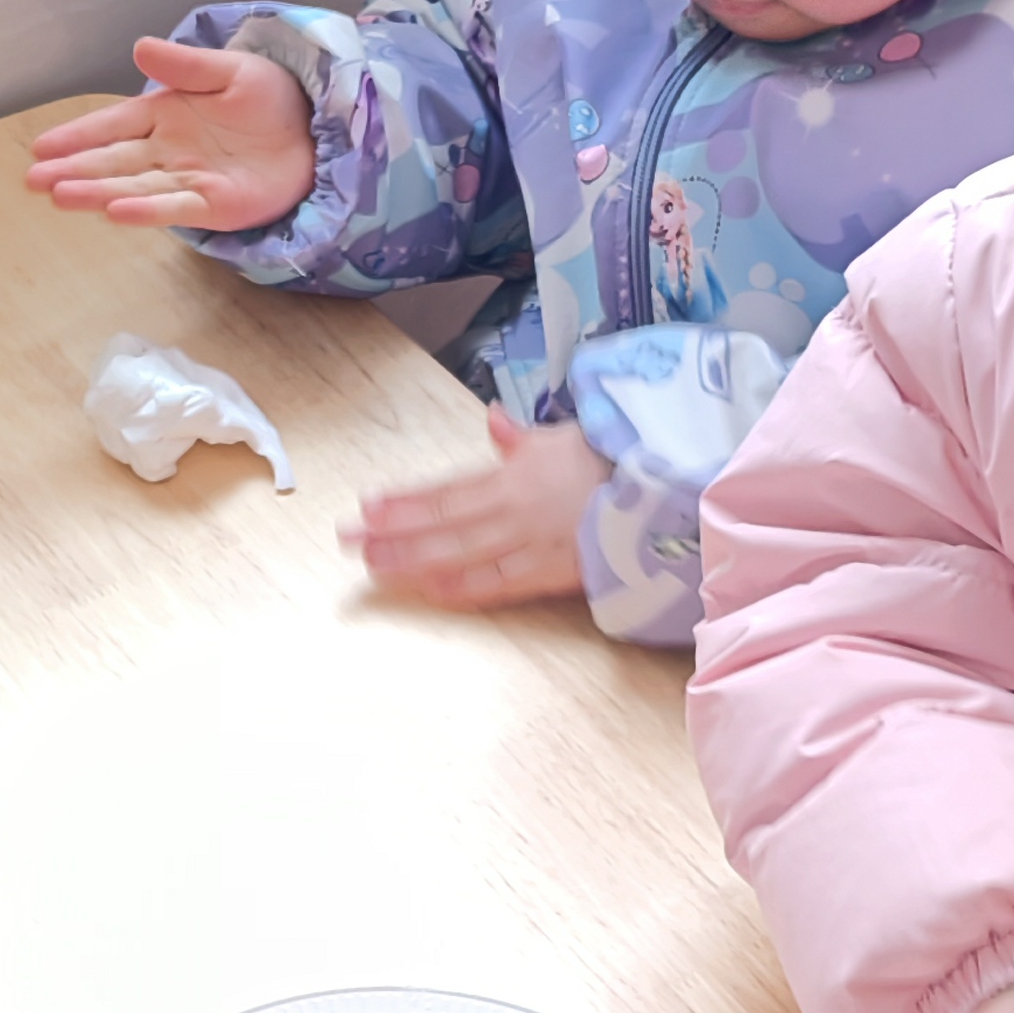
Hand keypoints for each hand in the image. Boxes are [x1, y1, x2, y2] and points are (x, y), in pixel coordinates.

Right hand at [25, 38, 319, 230]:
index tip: (40, 147)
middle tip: (33, 180)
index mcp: (165, 115)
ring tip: (60, 196)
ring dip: (97, 192)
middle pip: (113, 162)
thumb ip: (184, 66)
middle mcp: (168, 151)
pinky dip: (146, 210)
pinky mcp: (216, 205)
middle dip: (73, 171)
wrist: (317, 129)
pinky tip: (116, 211)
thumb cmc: (270, 99)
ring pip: (134, 187)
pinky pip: (175, 207)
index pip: (112, 126)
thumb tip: (140, 49)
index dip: (77, 136)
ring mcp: (189, 180)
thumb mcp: (227, 70)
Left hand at [344, 406, 610, 608]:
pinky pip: (500, 584)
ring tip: (376, 567)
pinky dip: (464, 588)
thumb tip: (494, 421)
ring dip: (415, 562)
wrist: (663, 491)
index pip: (446, 490)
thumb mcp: (564, 438)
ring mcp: (530, 544)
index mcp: (514, 475)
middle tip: (350, 541)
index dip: (404, 501)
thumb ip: (521, 439)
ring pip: (461, 555)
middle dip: (393, 534)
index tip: (367, 507)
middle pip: (442, 525)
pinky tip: (432, 591)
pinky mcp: (552, 573)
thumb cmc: (613, 461)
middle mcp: (513, 510)